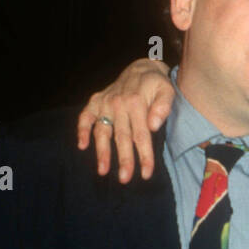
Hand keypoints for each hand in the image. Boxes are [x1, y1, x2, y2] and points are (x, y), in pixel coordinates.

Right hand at [76, 58, 174, 182]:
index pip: (141, 135)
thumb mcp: (167, 89)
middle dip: (124, 160)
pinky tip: (82, 146)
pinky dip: (82, 130)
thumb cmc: (156, 84)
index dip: (144, 156)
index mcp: (137, 103)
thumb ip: (163, 106)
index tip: (146, 174)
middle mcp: (118, 104)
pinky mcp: (95, 101)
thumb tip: (154, 126)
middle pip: (122, 137)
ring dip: (101, 152)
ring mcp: (105, 103)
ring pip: (102, 131)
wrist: (141, 69)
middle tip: (125, 179)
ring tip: (103, 171)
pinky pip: (85, 117)